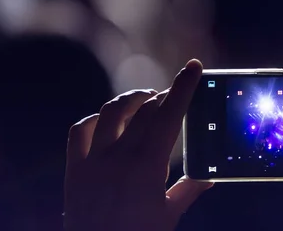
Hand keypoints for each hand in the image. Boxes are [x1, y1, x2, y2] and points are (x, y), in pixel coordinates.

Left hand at [64, 59, 211, 230]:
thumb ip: (189, 191)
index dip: (183, 88)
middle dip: (164, 95)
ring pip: (111, 112)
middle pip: (145, 109)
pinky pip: (79, 132)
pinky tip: (106, 121)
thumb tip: (209, 178)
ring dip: (132, 100)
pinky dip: (95, 119)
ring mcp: (92, 161)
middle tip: (175, 94)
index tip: (193, 67)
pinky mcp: (73, 170)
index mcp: (147, 167)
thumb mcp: (168, 217)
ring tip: (146, 100)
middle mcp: (118, 157)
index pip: (169, 115)